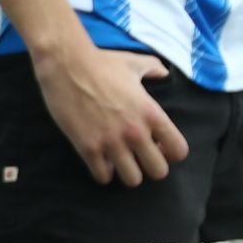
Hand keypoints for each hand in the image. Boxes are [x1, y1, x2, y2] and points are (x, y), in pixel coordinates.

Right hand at [34, 45, 189, 185]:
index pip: (179, 150)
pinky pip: (103, 176)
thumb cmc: (100, 62)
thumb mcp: (133, 63)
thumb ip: (154, 69)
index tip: (158, 146)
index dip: (170, 152)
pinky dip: (102, 171)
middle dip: (150, 166)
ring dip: (126, 171)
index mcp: (151, 113)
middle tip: (138, 156)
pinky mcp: (87, 147)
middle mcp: (135, 132)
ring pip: (132, 179)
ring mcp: (111, 142)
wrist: (64, 63)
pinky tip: (99, 159)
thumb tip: (163, 74)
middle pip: (158, 171)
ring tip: (118, 160)